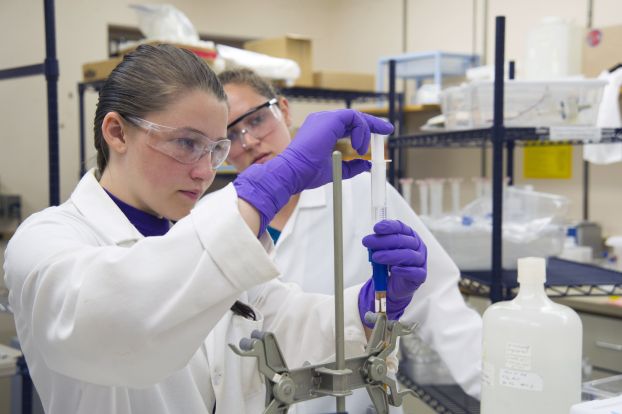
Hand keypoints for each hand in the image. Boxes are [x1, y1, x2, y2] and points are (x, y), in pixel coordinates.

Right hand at [233, 109, 392, 234]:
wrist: (293, 173)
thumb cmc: (306, 173)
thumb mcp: (336, 170)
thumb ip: (352, 167)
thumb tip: (366, 165)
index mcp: (321, 131)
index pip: (348, 126)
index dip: (364, 130)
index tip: (378, 136)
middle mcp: (321, 122)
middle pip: (353, 118)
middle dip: (372, 124)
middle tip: (387, 130)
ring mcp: (324, 119)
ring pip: (354, 116)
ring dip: (366, 130)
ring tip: (365, 149)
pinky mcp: (328, 120)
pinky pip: (353, 117)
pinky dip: (361, 130)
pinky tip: (359, 146)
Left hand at [358, 220, 426, 326]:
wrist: (395, 284)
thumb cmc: (390, 263)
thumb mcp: (383, 251)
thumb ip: (379, 245)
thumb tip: (370, 240)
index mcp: (409, 235)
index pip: (400, 227)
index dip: (389, 226)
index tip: (376, 228)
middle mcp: (417, 245)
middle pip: (402, 240)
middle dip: (383, 241)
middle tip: (368, 242)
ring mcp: (421, 260)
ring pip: (409, 255)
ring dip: (391, 255)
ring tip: (376, 257)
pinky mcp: (421, 276)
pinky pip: (415, 272)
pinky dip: (404, 270)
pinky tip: (393, 270)